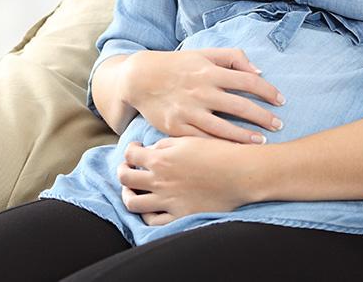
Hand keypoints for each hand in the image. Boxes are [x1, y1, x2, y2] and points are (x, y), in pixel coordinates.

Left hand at [117, 137, 257, 225]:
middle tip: (128, 169)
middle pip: (125, 178)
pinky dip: (147, 215)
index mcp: (160, 158)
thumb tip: (151, 151)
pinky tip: (150, 208)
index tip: (136, 149)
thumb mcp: (188, 139)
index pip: (130, 155)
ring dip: (128, 195)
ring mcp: (167, 200)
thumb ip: (165, 145)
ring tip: (133, 191)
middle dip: (123, 171)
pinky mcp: (180, 215)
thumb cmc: (217, 152)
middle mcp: (159, 180)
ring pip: (132, 202)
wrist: (240, 173)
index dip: (130, 150)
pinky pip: (154, 221)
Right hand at [123, 47, 284, 144]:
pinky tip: (234, 151)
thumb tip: (259, 72)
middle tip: (279, 125)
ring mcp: (188, 111)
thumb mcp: (203, 53)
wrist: (139, 78)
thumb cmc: (176, 65)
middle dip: (264, 118)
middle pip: (241, 107)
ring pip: (224, 128)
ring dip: (247, 137)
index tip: (281, 101)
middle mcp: (201, 91)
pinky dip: (221, 146)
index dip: (268, 91)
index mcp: (209, 71)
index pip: (248, 81)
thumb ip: (232, 57)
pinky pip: (203, 140)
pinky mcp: (176, 128)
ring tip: (262, 142)